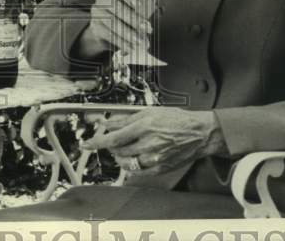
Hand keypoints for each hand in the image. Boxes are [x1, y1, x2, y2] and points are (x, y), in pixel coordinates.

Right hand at [78, 0, 149, 56]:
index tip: (139, 2)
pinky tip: (131, 47)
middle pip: (115, 5)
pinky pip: (108, 34)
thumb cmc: (127, 12)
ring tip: (141, 41)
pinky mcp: (95, 26)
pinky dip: (122, 42)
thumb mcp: (138, 6)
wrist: (109, 29)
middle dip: (133, 18)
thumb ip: (146, 2)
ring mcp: (97, 11)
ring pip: (112, 21)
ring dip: (129, 33)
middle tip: (147, 27)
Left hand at [81, 108, 225, 176]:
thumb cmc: (175, 120)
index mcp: (144, 126)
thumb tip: (107, 123)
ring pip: (126, 162)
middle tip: (115, 140)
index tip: (86, 144)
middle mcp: (148, 144)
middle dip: (111, 146)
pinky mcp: (159, 169)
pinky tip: (135, 158)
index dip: (97, 142)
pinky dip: (132, 166)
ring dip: (120, 156)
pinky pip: (138, 172)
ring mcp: (154, 159)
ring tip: (126, 148)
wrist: (198, 133)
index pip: (113, 137)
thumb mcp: (149, 112)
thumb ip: (126, 119)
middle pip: (118, 151)